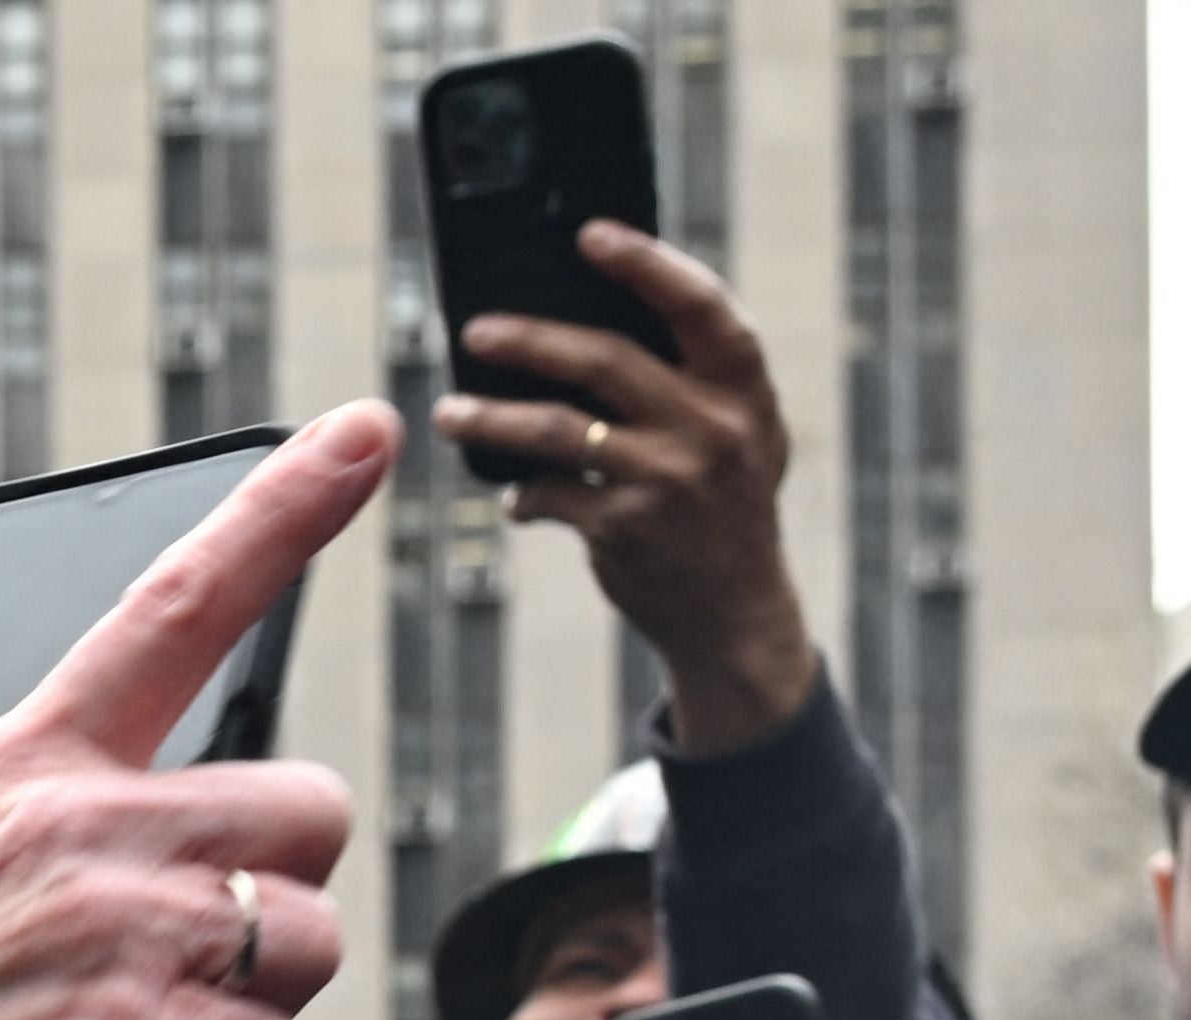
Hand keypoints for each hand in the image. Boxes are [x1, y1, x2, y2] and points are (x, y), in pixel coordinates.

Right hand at [0, 402, 387, 1019]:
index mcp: (8, 771)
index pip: (174, 606)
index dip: (283, 510)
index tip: (358, 437)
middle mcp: (86, 832)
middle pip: (305, 810)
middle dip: (268, 885)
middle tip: (194, 946)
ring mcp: (119, 935)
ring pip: (305, 941)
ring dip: (249, 1005)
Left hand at [438, 225, 817, 754]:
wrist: (735, 609)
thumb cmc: (722, 503)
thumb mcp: (736, 432)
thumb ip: (689, 381)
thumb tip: (584, 326)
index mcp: (744, 388)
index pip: (700, 304)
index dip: (647, 263)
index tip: (592, 234)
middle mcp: (713, 427)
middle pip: (606, 360)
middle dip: (531, 340)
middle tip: (474, 330)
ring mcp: (668, 480)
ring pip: (558, 429)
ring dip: (492, 418)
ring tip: (449, 412)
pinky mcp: (624, 530)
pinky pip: (549, 494)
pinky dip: (522, 493)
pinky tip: (513, 495)